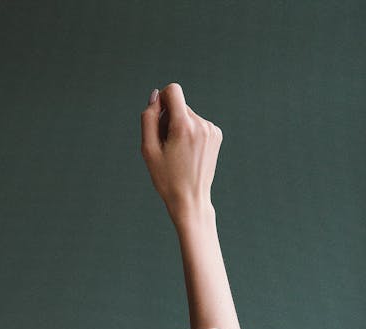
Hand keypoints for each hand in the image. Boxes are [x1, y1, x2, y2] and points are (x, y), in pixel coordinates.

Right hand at [141, 82, 222, 221]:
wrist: (190, 199)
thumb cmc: (166, 178)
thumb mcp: (148, 150)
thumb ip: (149, 118)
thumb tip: (156, 95)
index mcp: (184, 126)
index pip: (173, 90)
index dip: (162, 100)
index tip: (159, 117)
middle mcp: (201, 124)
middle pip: (180, 105)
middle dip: (170, 119)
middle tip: (167, 146)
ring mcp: (211, 129)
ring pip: (189, 115)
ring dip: (180, 127)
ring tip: (178, 152)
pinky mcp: (216, 135)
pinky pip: (198, 124)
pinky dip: (190, 133)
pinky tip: (188, 152)